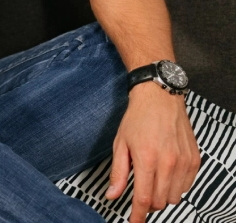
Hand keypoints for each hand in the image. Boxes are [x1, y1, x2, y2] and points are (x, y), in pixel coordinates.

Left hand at [107, 83, 199, 221]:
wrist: (160, 97)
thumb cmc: (137, 118)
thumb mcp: (120, 143)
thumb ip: (118, 173)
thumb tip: (112, 195)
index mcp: (147, 159)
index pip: (144, 199)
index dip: (138, 216)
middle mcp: (169, 163)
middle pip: (160, 202)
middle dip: (149, 202)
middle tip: (141, 190)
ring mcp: (184, 163)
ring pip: (175, 197)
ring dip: (163, 194)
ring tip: (154, 176)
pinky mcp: (195, 160)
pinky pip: (186, 186)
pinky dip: (176, 185)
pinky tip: (166, 171)